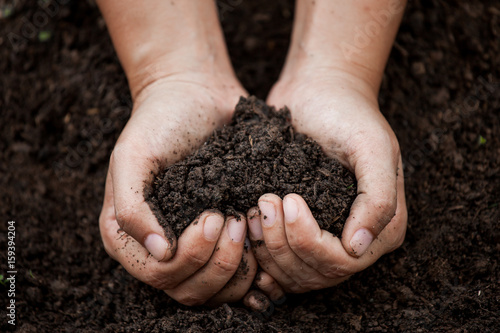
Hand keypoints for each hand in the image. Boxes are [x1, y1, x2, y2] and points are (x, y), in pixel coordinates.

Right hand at [99, 72, 260, 304]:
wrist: (195, 94)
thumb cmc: (160, 121)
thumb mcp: (133, 155)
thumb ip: (132, 206)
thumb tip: (159, 252)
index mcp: (130, 235)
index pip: (160, 275)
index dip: (190, 257)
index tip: (213, 215)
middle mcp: (160, 248)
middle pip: (190, 290)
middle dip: (218, 262)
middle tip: (234, 219)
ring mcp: (192, 245)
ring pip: (217, 290)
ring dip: (238, 266)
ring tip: (247, 222)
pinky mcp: (222, 237)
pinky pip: (239, 274)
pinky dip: (254, 266)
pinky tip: (263, 240)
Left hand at [245, 67, 406, 292]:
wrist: (319, 92)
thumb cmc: (348, 114)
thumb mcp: (372, 146)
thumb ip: (378, 197)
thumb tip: (359, 247)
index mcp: (382, 227)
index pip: (342, 262)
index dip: (308, 241)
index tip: (287, 199)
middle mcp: (355, 240)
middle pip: (314, 273)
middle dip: (282, 244)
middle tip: (264, 202)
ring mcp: (325, 237)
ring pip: (292, 274)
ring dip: (266, 249)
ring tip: (253, 210)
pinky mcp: (298, 231)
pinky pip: (277, 264)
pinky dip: (259, 255)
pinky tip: (246, 231)